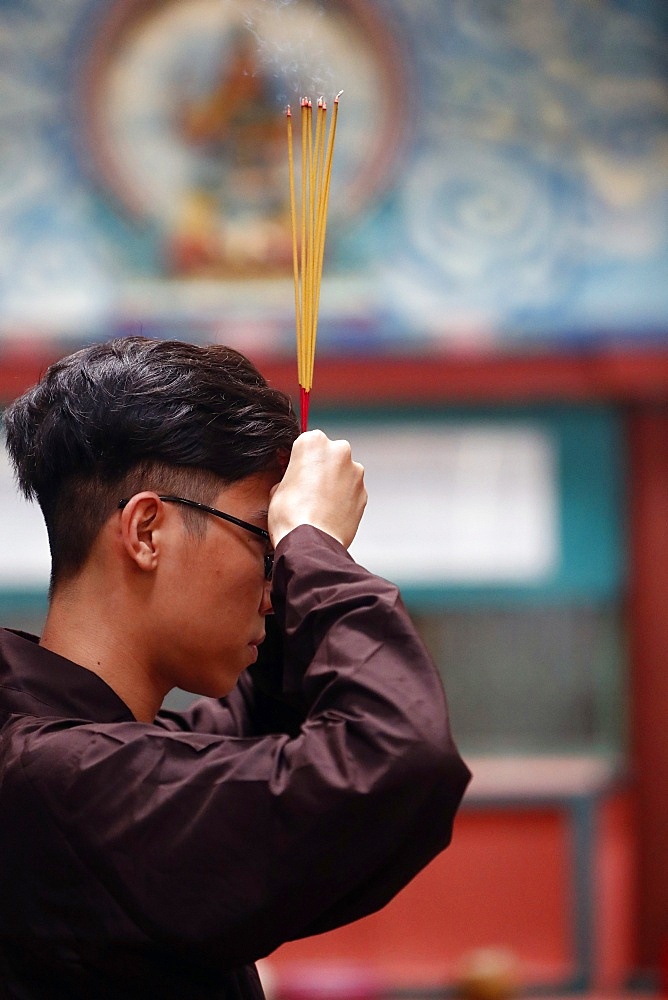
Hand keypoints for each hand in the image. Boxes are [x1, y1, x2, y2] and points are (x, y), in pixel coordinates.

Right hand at [268, 430, 366, 548]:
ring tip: (318, 504)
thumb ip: (291, 475)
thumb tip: (296, 481)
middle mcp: (339, 451)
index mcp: (314, 442)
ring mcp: (355, 472)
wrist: (311, 542)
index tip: (297, 470)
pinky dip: (343, 498)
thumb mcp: (277, 487)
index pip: (307, 442)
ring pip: (343, 472)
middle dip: (321, 468)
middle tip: (308, 488)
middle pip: (329, 454)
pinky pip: (351, 490)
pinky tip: (329, 511)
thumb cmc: (292, 515)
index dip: (301, 459)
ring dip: (334, 483)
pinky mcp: (364, 492)